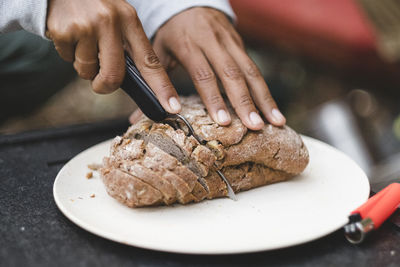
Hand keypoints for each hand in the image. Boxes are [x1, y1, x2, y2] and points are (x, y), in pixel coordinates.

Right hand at [46, 0, 181, 113]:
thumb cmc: (93, 7)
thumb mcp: (117, 18)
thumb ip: (126, 46)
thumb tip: (131, 82)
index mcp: (130, 20)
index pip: (150, 61)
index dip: (163, 88)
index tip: (172, 107)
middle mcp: (111, 22)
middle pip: (114, 77)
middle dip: (104, 85)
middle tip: (98, 79)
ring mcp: (87, 26)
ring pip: (87, 71)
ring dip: (83, 65)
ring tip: (81, 41)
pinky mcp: (64, 31)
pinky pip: (67, 60)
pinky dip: (67, 53)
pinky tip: (69, 34)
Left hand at [152, 7, 285, 129]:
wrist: (190, 2)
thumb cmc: (171, 33)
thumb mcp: (158, 51)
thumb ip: (154, 81)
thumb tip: (138, 117)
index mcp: (189, 44)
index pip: (203, 74)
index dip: (214, 98)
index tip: (223, 121)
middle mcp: (213, 42)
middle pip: (232, 74)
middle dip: (245, 102)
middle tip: (254, 126)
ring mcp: (230, 43)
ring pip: (251, 71)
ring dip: (264, 99)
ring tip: (275, 122)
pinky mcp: (241, 45)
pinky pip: (256, 70)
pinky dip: (266, 91)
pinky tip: (274, 110)